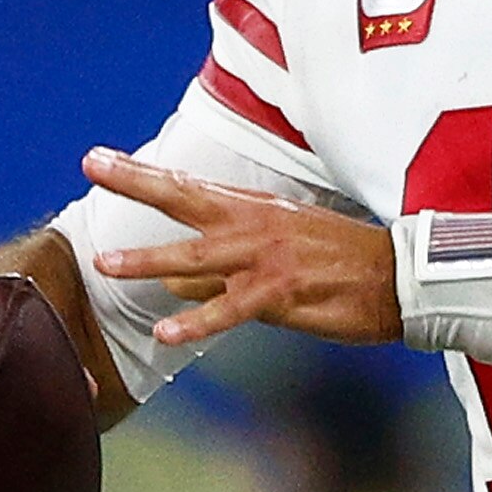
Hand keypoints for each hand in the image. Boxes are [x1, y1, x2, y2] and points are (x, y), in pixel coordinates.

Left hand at [84, 147, 400, 350]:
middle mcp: (255, 226)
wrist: (399, 277)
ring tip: (107, 265)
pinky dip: (197, 321)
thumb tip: (170, 283)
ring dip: (150, 259)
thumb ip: (221, 269)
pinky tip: (168, 331)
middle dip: (135, 184)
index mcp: (255, 209)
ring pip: (197, 257)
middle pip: (184, 199)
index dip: (140, 173)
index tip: (97, 160)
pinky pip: (230, 310)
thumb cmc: (341, 264)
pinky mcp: (281, 294)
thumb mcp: (279, 252)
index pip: (187, 186)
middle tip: (92, 167)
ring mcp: (266, 259)